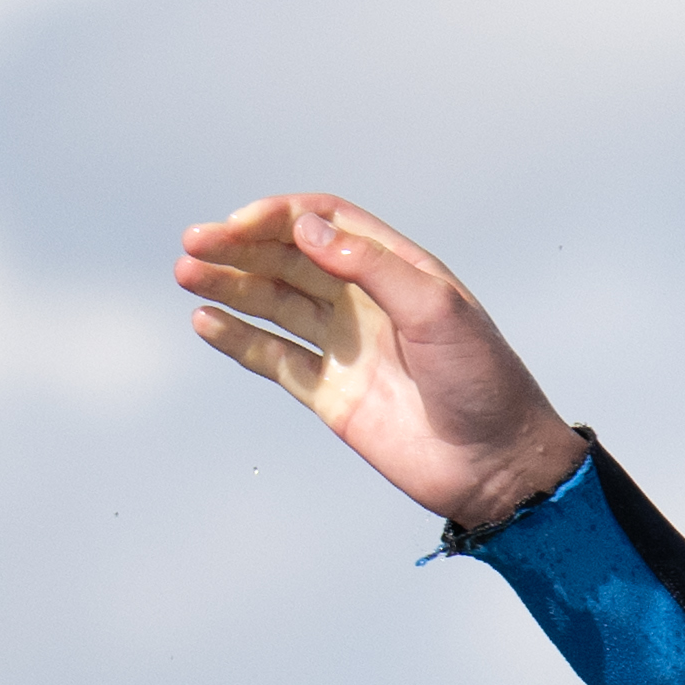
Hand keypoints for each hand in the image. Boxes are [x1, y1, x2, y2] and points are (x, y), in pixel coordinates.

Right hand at [175, 192, 589, 533]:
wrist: (498, 467)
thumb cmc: (484, 382)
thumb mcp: (438, 312)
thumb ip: (371, 266)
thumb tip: (306, 227)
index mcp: (398, 271)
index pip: (326, 223)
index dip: (280, 216)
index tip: (240, 223)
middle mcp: (366, 303)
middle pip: (290, 258)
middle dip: (240, 246)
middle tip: (193, 243)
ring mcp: (346, 347)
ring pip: (274, 303)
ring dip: (230, 285)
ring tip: (186, 273)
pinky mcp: (331, 393)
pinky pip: (273, 357)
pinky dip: (238, 338)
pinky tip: (205, 321)